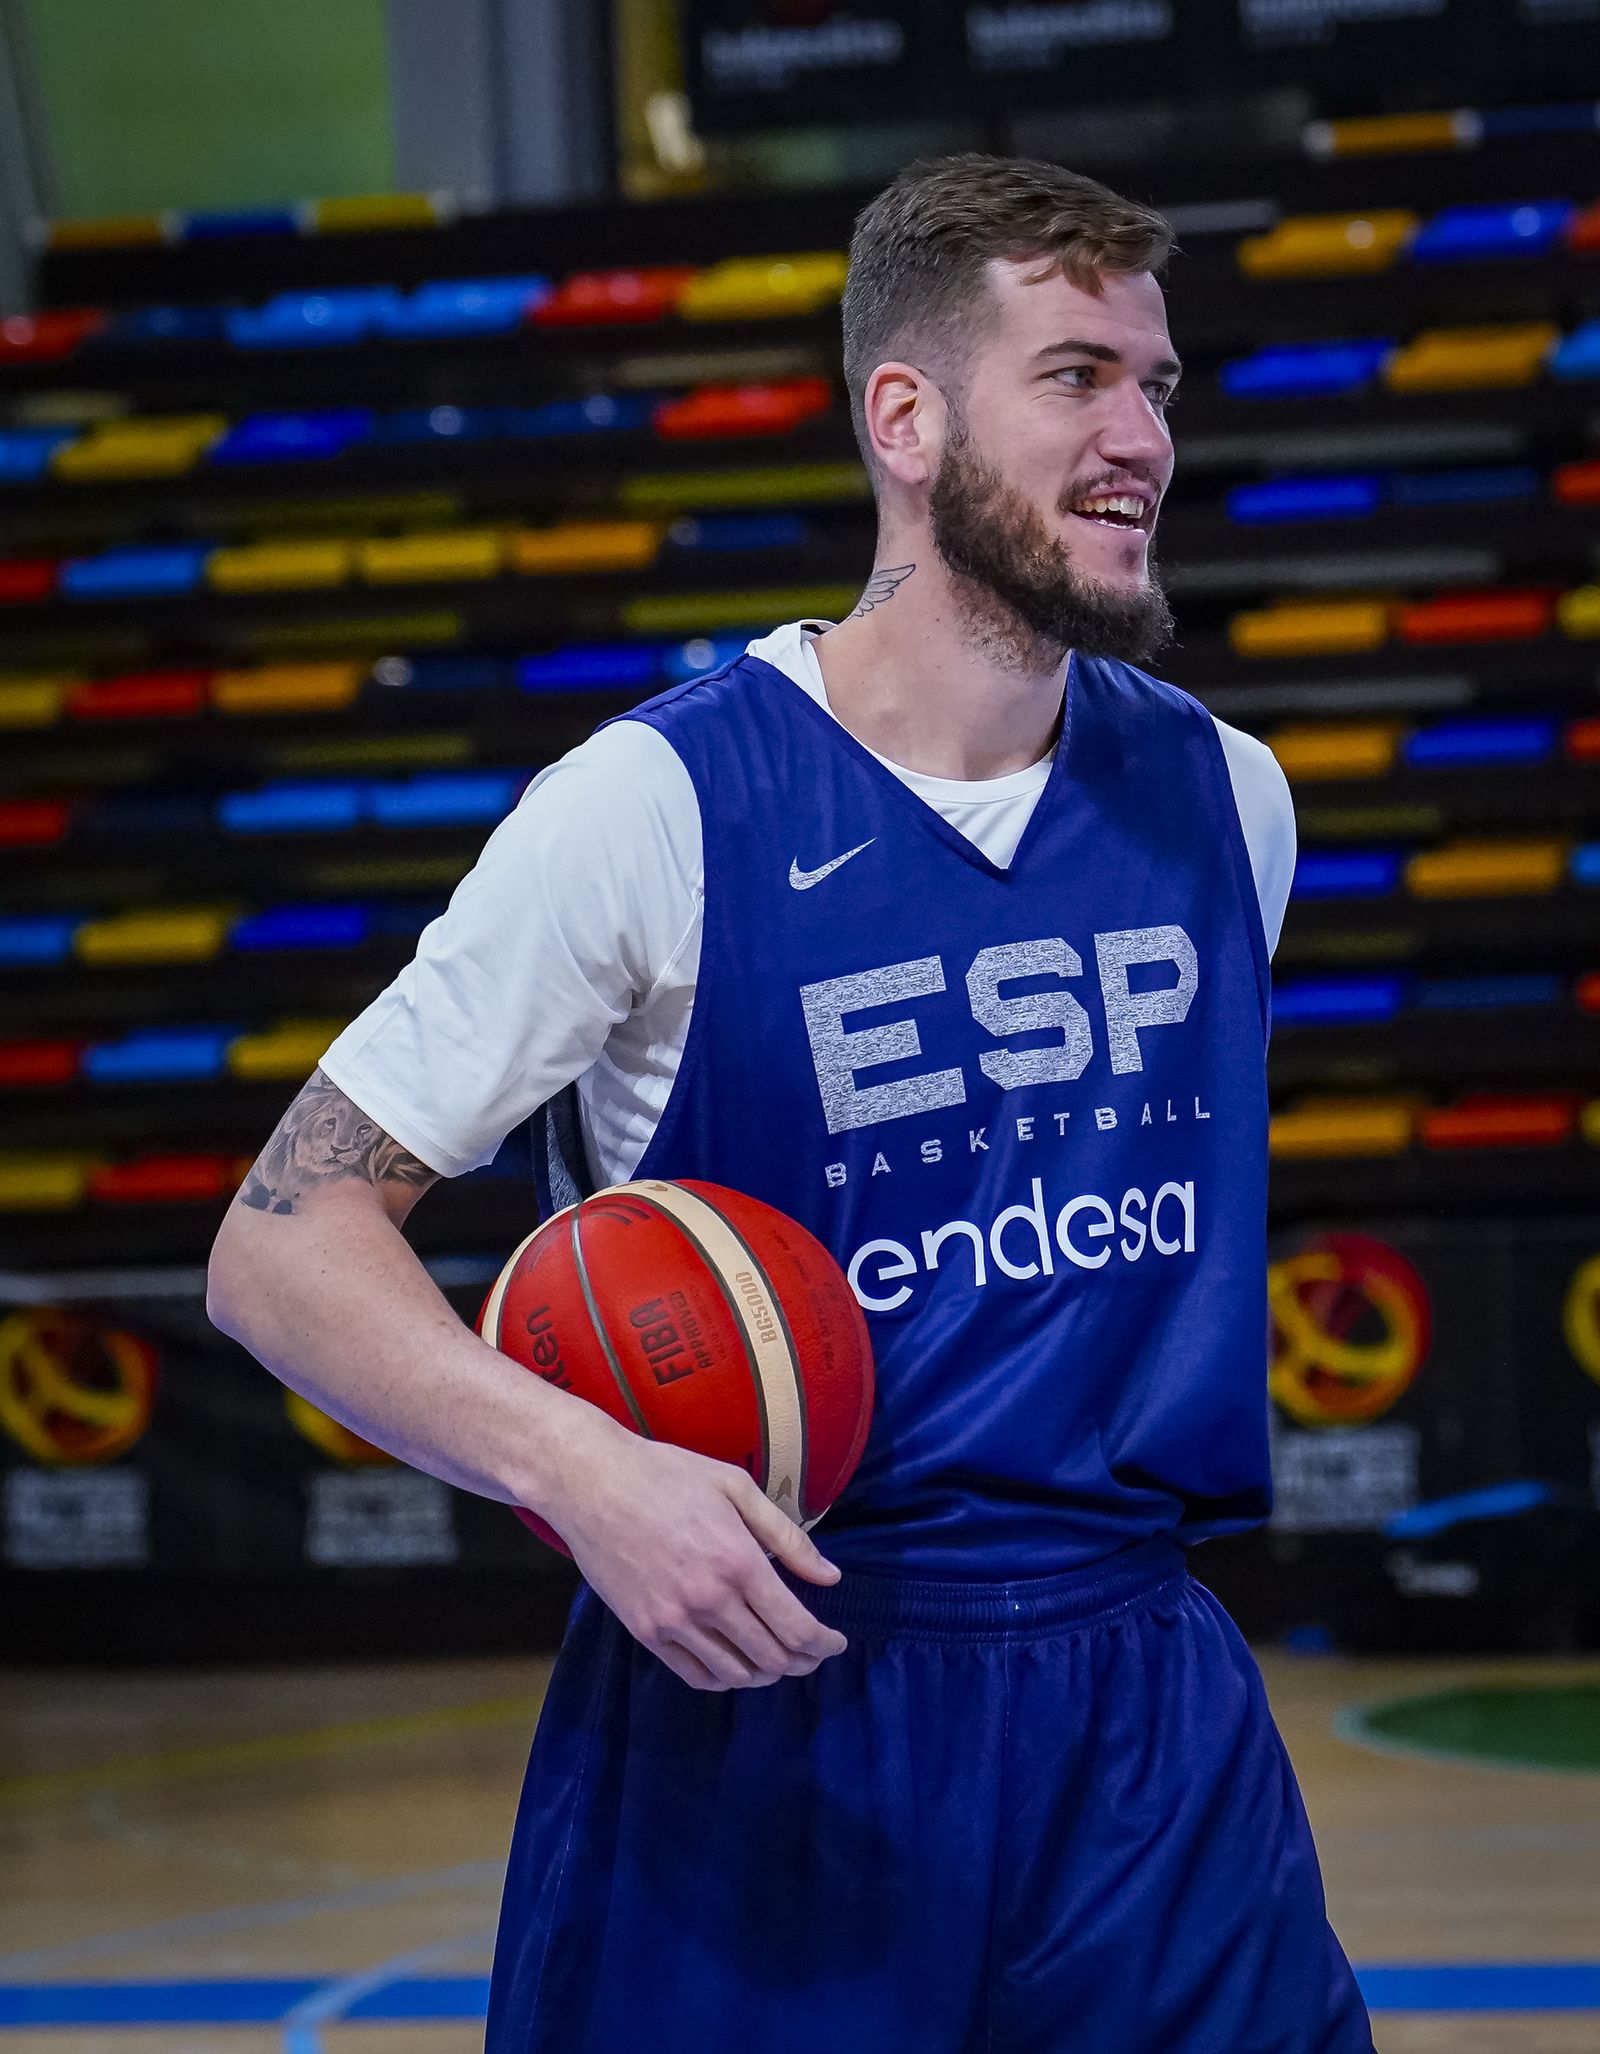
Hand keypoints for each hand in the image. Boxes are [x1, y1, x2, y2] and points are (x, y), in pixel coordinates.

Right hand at [537, 1416, 848, 1690]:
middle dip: (803, 1661)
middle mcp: (709, 1600)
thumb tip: (831, 1577)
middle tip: (813, 1653)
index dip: (824, 1644)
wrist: (592, 1483)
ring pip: (736, 1673)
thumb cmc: (667, 1474)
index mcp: (738, 1561)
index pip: (796, 1628)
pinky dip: (724, 1678)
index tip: (836, 1642)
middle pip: (772, 1657)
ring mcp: (674, 1621)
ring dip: (766, 1674)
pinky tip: (736, 1666)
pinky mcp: (645, 1631)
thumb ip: (788, 1538)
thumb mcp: (736, 1487)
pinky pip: (695, 1674)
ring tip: (779, 1660)